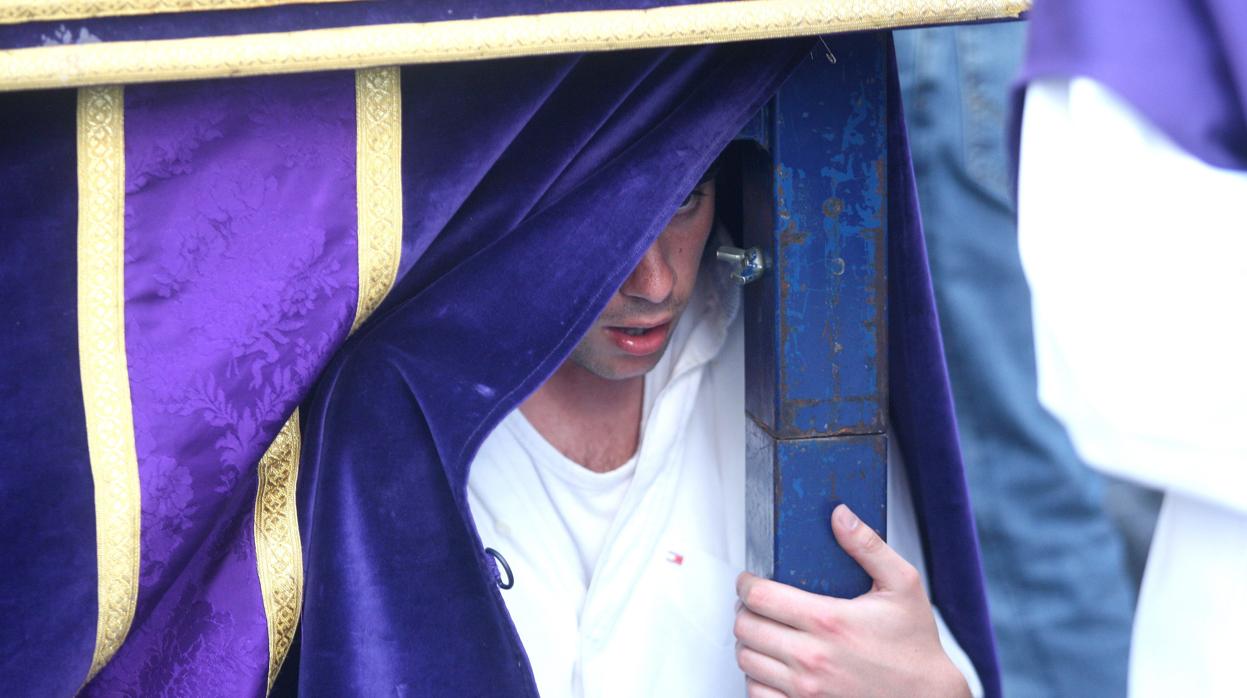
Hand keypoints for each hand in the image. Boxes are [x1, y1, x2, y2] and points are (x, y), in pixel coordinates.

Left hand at [734, 504, 969, 697]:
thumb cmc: (915, 646)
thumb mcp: (903, 585)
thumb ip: (868, 546)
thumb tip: (840, 515)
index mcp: (829, 621)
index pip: (760, 596)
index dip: (746, 583)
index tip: (750, 580)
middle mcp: (812, 658)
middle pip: (745, 627)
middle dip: (745, 610)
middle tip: (757, 603)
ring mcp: (805, 690)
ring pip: (746, 659)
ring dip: (750, 642)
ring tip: (765, 630)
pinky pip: (757, 692)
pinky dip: (758, 676)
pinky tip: (773, 663)